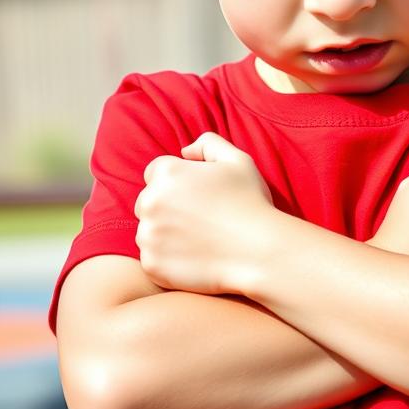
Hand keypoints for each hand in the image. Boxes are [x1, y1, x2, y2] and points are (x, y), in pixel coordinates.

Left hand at [134, 132, 274, 294]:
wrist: (261, 252)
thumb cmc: (252, 204)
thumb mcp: (237, 160)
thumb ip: (208, 144)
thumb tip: (184, 152)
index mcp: (167, 173)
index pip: (155, 174)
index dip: (177, 185)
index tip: (198, 199)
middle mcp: (151, 201)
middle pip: (147, 202)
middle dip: (166, 208)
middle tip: (199, 221)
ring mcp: (149, 235)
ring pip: (148, 231)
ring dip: (164, 235)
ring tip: (198, 241)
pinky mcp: (151, 264)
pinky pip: (151, 259)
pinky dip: (167, 261)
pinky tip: (194, 259)